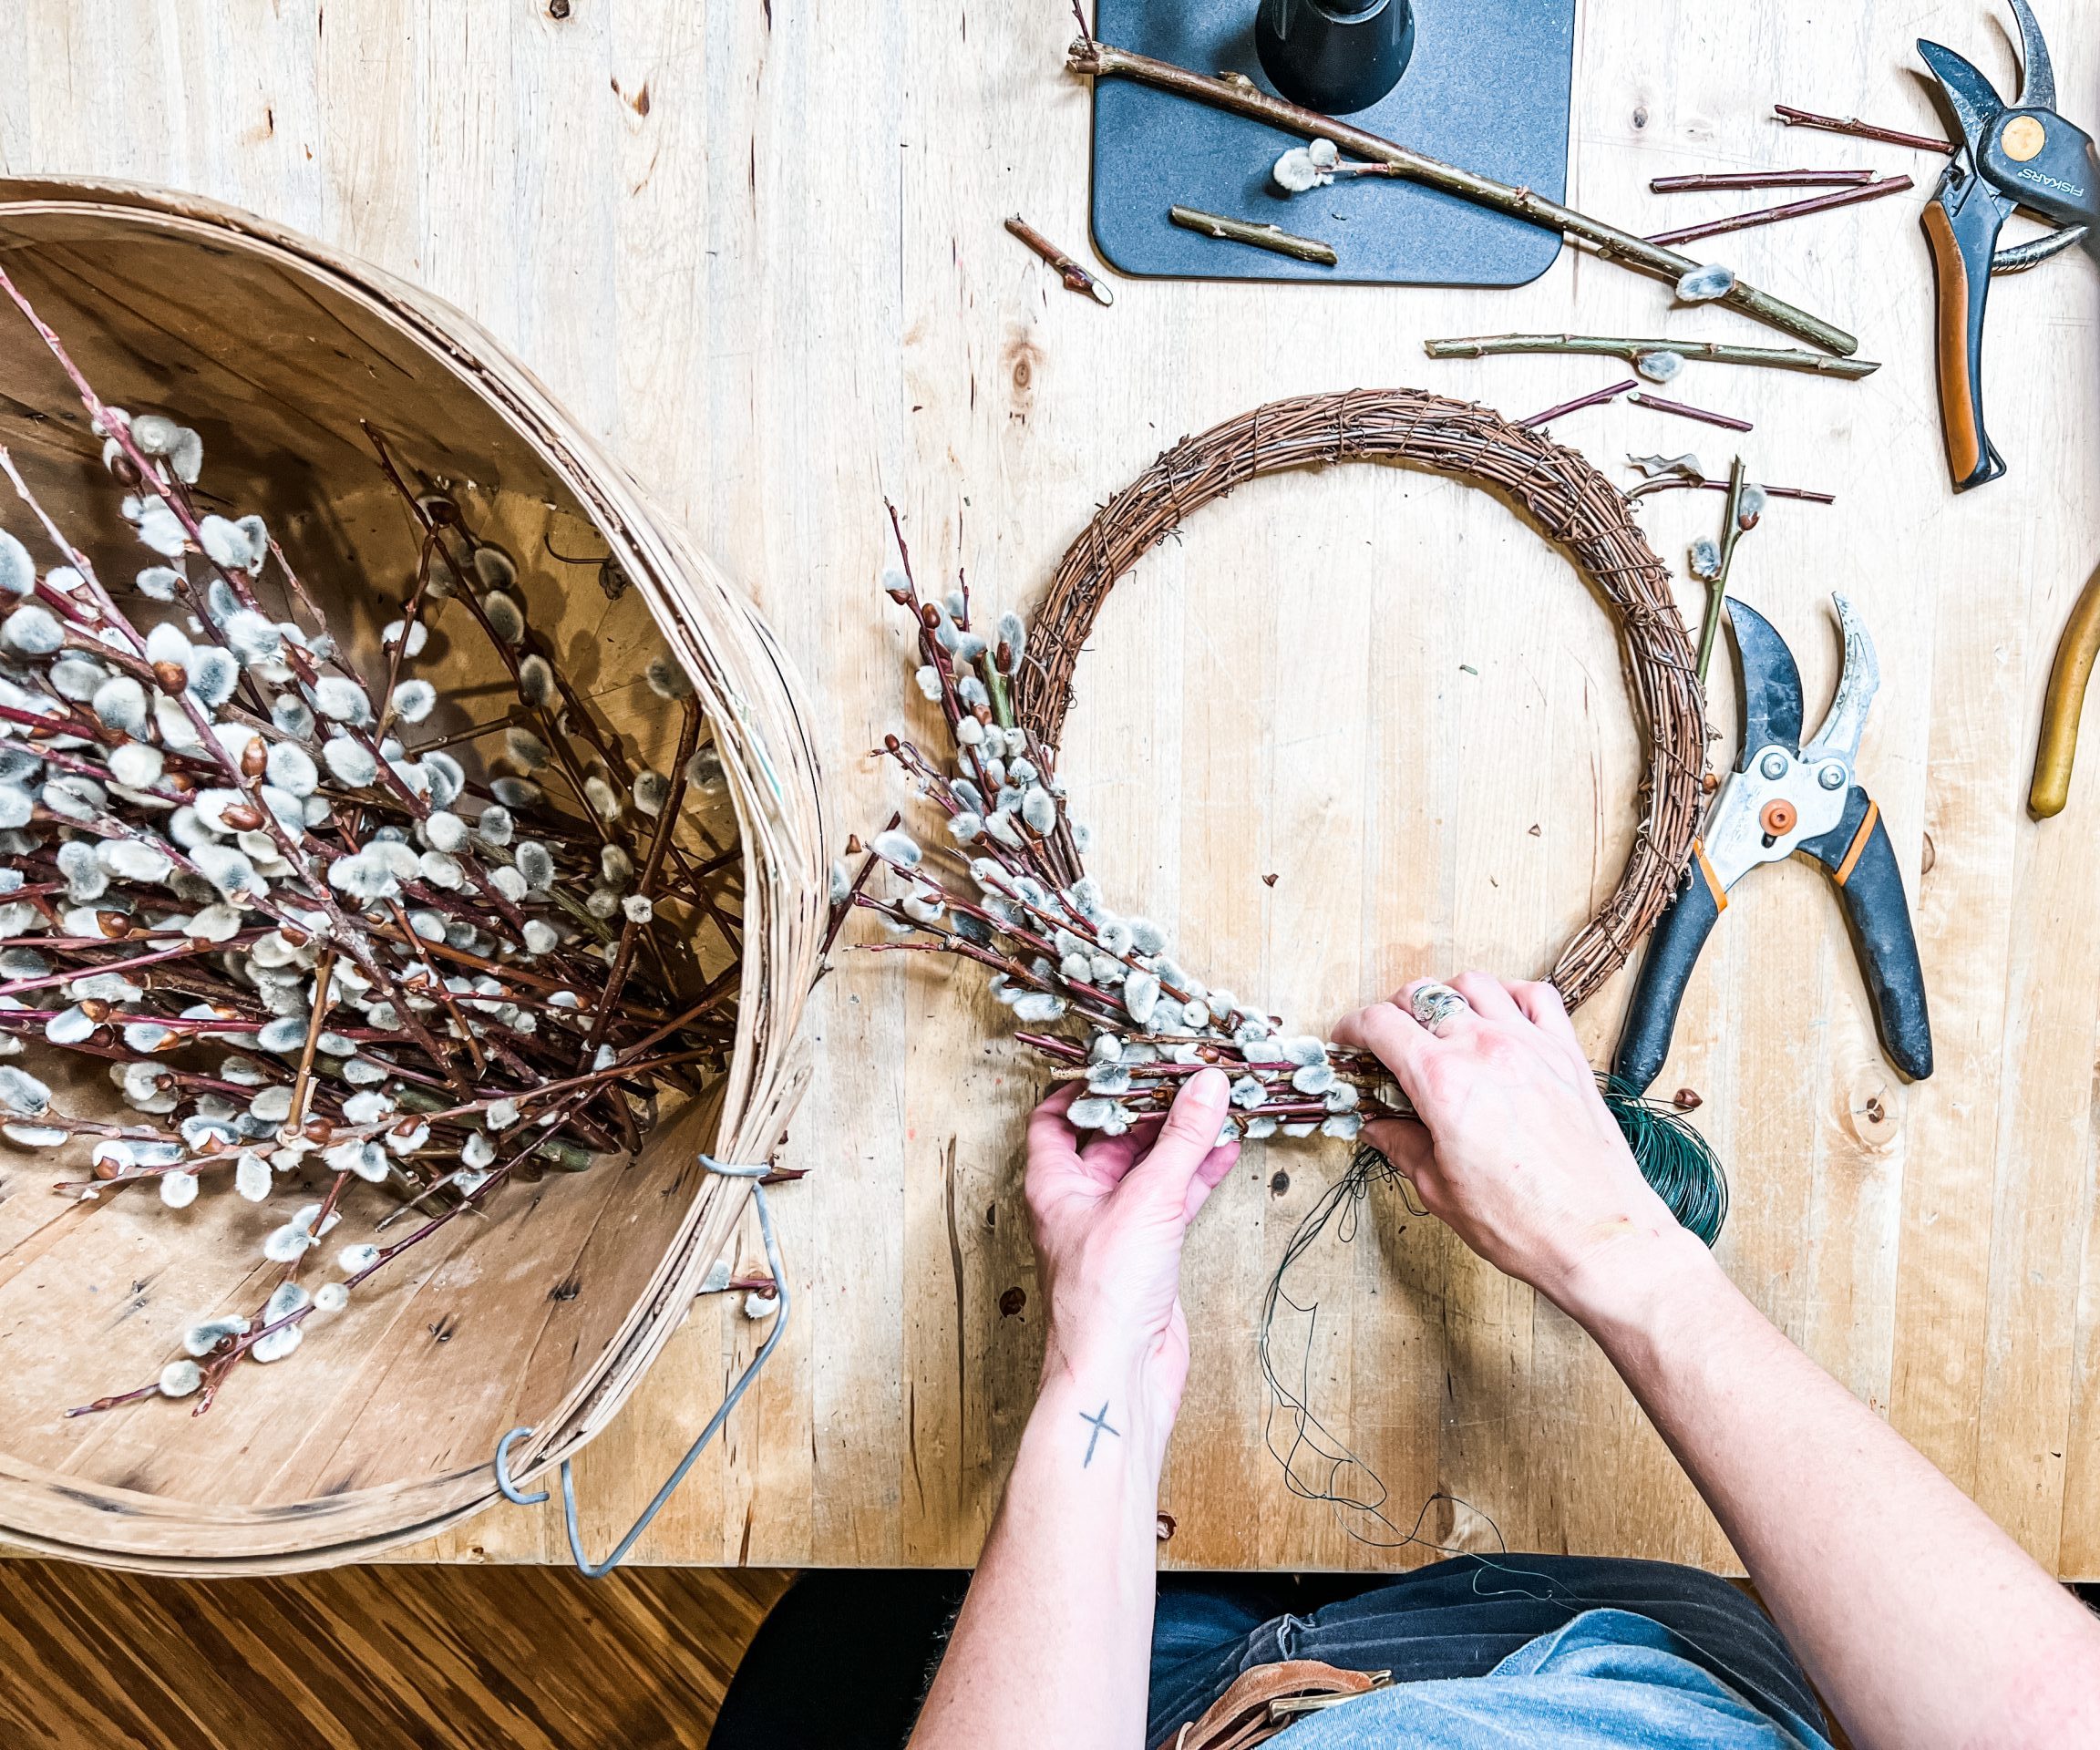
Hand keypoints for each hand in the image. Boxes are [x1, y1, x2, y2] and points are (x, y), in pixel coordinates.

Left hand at [1023, 1069, 1238, 1441]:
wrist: (1119, 1375)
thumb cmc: (1104, 1298)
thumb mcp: (1147, 1201)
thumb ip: (1182, 1141)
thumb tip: (1205, 1086)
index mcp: (1055, 1183)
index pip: (1057, 1118)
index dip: (1086, 1087)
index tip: (1123, 1058)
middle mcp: (1081, 1201)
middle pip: (1113, 1137)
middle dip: (1150, 1107)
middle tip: (1187, 1072)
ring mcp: (1117, 1227)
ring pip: (1150, 1167)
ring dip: (1182, 1139)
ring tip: (1217, 1104)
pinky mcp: (1150, 1252)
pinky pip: (1175, 1199)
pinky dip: (1199, 1175)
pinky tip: (1226, 1150)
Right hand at [1335, 973, 1695, 1314]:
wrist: (1600, 1238)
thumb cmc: (1527, 1223)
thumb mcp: (1440, 1191)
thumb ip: (1401, 1145)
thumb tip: (1378, 1127)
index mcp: (1444, 1082)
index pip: (1380, 1024)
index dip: (1352, 1029)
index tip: (1348, 1042)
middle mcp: (1486, 1050)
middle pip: (1421, 995)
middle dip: (1392, 1013)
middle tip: (1387, 1044)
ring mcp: (1530, 1045)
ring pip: (1474, 984)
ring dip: (1446, 996)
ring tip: (1439, 1025)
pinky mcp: (1566, 1054)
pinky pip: (1535, 995)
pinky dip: (1508, 994)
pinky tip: (1498, 1017)